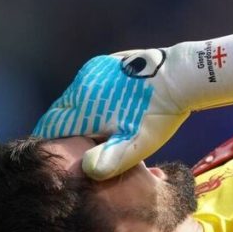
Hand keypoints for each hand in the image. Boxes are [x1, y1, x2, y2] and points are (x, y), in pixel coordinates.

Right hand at [32, 50, 188, 179]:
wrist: (182, 77)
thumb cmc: (159, 115)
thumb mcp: (138, 144)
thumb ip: (110, 159)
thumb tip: (85, 169)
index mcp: (83, 106)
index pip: (53, 126)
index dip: (50, 141)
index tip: (51, 154)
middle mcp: (82, 84)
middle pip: (62, 110)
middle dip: (63, 127)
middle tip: (70, 145)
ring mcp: (94, 70)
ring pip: (76, 96)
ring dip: (77, 111)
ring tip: (87, 129)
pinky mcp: (108, 62)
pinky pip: (90, 83)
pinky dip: (91, 97)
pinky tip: (106, 107)